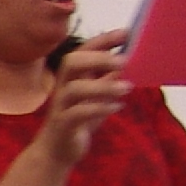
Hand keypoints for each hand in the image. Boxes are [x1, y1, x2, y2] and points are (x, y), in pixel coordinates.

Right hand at [33, 32, 134, 172]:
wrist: (56, 152)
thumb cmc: (79, 121)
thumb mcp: (97, 98)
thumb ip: (108, 80)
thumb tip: (129, 61)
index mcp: (71, 77)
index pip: (83, 51)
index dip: (103, 40)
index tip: (126, 33)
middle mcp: (63, 87)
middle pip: (72, 62)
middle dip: (98, 58)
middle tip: (125, 60)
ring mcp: (61, 106)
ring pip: (75, 88)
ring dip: (103, 85)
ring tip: (127, 87)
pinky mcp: (63, 125)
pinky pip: (77, 114)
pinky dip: (99, 108)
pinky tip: (116, 107)